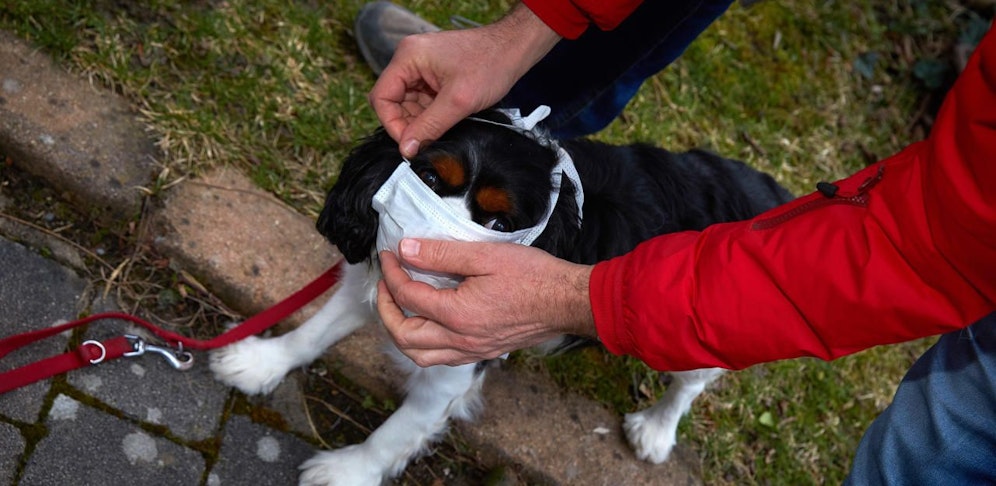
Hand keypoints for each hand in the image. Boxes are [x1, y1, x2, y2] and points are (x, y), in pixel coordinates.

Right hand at [368, 4, 560, 157]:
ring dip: (421, 121)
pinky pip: (422, 101)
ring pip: (408, 104)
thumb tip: (407, 149)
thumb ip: (429, 126)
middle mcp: (410, 60)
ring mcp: (421, 67)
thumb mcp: (458, 102)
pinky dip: (430, 115)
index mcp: (408, 57)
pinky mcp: (433, 75)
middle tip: (426, 140)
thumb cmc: (490, 64)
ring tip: (443, 127)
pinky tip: (447, 120)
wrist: (513, 49)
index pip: (381, 97)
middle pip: (393, 101)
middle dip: (408, 124)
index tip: (409, 144)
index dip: (392, 124)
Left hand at [376, 238, 594, 366]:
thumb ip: (441, 254)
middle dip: (386, 310)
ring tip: (399, 307)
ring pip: (420, 355)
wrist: (567, 301)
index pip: (408, 296)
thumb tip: (406, 250)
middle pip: (404, 337)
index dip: (392, 273)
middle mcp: (461, 340)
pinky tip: (428, 322)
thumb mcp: (484, 255)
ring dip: (401, 333)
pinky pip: (441, 357)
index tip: (389, 255)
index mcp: (458, 315)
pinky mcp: (483, 351)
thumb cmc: (533, 276)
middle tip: (385, 285)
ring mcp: (472, 350)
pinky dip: (424, 343)